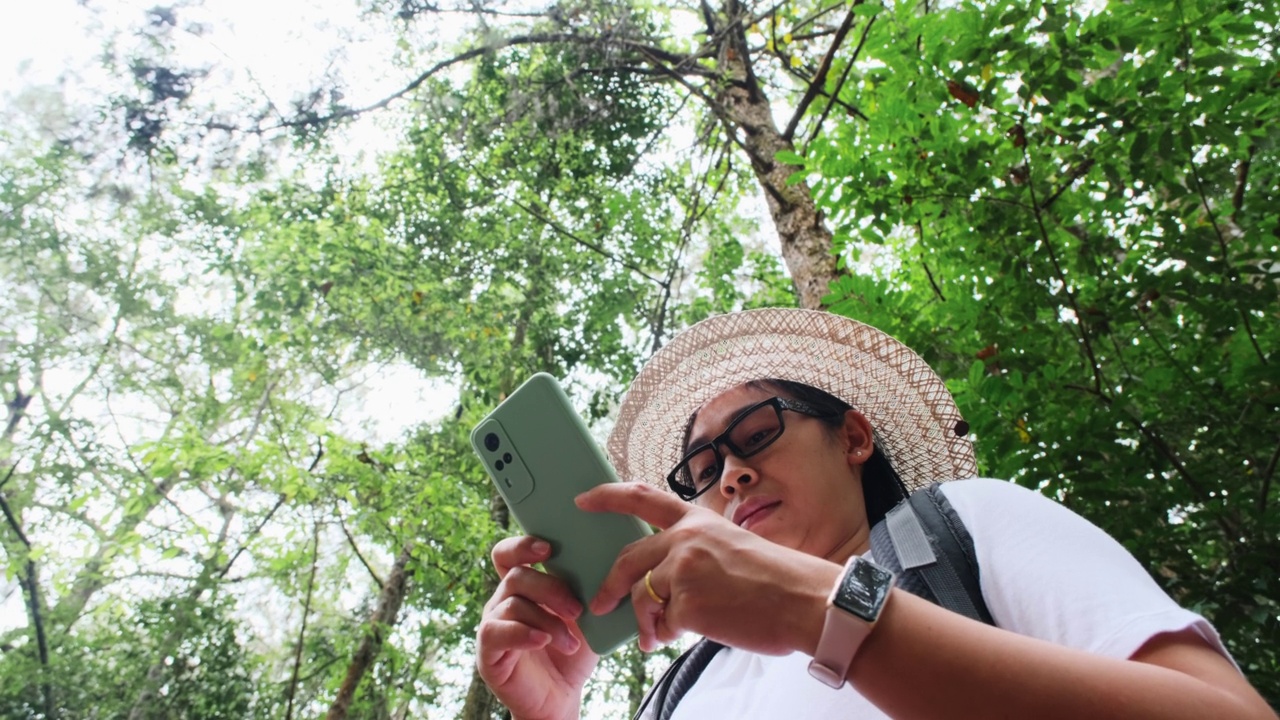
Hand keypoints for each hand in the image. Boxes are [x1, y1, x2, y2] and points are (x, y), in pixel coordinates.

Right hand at [476, 536, 599, 719]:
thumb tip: (611, 564)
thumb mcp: (586, 617)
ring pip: (513, 604)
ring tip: (571, 643)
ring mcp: (494, 625)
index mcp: (523, 587)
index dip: (523, 545)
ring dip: (548, 620)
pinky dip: (524, 634)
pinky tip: (543, 641)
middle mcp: (503, 601)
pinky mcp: (488, 652)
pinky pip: (497, 632)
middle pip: (517, 576)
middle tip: (578, 610)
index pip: (508, 554)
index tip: (549, 549)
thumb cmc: (572, 652)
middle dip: (551, 589)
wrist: (561, 698)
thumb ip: (588, 590)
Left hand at [576, 483, 838, 655]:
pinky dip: (663, 634)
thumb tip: (662, 583)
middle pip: (628, 559)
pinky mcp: (685, 604)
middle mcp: (686, 539)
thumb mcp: (730, 546)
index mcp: (698, 520)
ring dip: (643, 621)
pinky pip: (660, 624)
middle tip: (600, 603)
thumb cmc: (775, 580)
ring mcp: (683, 571)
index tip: (582, 500)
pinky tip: (677, 637)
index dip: (608, 497)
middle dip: (609, 585)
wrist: (803, 601)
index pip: (642, 497)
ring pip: (641, 597)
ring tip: (652, 636)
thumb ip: (694, 553)